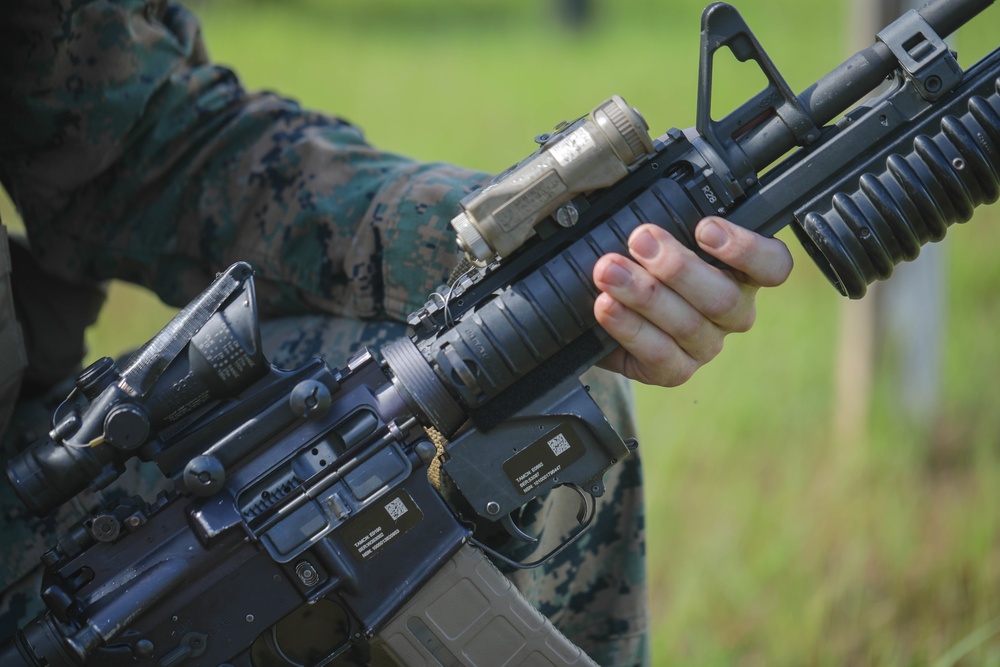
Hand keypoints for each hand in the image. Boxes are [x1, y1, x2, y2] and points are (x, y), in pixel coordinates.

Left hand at [592, 216, 792, 386]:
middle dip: (677, 266)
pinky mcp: (675, 371)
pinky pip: (660, 353)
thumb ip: (666, 222)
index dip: (747, 249)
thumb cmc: (638, 266)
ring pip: (688, 324)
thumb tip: (646, 206)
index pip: (772, 266)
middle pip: (723, 297)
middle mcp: (731, 312)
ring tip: (608, 271)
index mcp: (740, 272)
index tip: (705, 228)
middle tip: (640, 240)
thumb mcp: (656, 239)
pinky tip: (607, 307)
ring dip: (643, 293)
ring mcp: (705, 345)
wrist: (600, 314)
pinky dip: (630, 327)